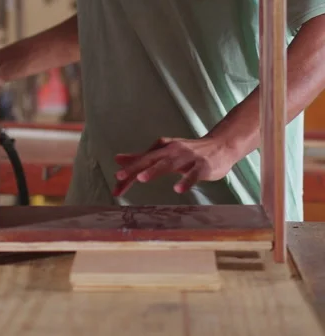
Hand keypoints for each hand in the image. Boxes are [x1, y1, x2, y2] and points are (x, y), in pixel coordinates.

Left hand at [113, 134, 234, 197]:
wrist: (221, 146)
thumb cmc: (189, 152)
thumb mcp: (164, 153)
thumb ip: (142, 157)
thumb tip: (118, 159)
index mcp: (162, 148)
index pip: (141, 161)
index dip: (128, 173)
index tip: (115, 188)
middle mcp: (172, 151)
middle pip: (151, 160)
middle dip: (135, 168)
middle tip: (120, 177)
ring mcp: (188, 157)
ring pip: (169, 164)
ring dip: (155, 170)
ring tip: (142, 178)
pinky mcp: (203, 165)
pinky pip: (193, 173)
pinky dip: (186, 180)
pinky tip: (178, 189)